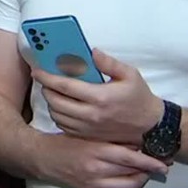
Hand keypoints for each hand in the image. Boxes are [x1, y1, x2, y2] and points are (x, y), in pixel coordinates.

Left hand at [32, 49, 163, 144]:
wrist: (150, 126)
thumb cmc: (139, 97)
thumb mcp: (130, 74)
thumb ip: (109, 62)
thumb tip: (91, 51)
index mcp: (100, 97)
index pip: (65, 87)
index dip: (48, 78)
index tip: (38, 70)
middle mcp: (91, 114)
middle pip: (56, 102)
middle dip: (46, 89)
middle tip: (44, 79)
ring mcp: (88, 128)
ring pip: (57, 115)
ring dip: (51, 102)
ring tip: (53, 91)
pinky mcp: (88, 136)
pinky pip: (64, 126)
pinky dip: (58, 115)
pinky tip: (62, 106)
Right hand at [42, 133, 168, 187]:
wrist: (45, 157)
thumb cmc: (68, 142)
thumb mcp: (89, 134)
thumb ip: (111, 139)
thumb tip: (137, 145)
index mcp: (97, 150)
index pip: (131, 159)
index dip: (150, 162)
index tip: (164, 163)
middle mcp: (96, 169)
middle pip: (133, 175)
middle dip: (148, 171)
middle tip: (156, 166)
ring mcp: (93, 184)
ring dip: (140, 182)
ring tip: (143, 174)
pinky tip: (131, 186)